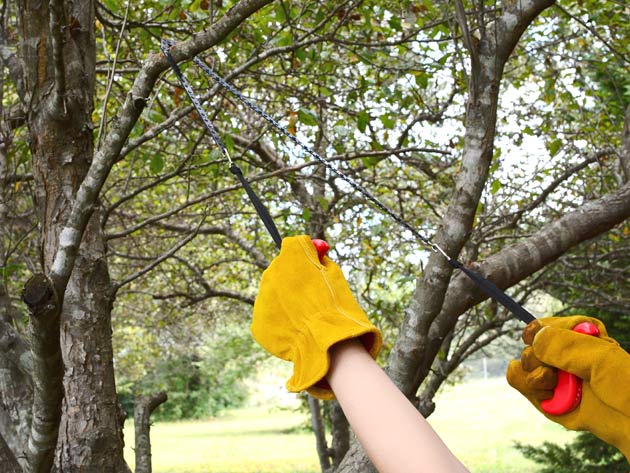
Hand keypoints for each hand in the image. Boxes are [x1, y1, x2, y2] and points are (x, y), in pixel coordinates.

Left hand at [251, 235, 381, 399]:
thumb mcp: (334, 274)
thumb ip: (319, 259)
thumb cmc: (336, 306)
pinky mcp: (258, 323)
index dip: (304, 255)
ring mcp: (262, 298)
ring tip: (306, 316)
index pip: (292, 246)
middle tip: (310, 295)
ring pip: (273, 294)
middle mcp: (271, 272)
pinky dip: (281, 321)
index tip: (313, 265)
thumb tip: (314, 253)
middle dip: (292, 278)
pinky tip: (297, 329)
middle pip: (279, 269)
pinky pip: (270, 317)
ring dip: (286, 301)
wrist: (327, 341)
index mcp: (290, 256)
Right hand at [506, 315, 629, 459]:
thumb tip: (532, 339)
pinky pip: (518, 381)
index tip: (534, 339)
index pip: (547, 324)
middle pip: (530, 345)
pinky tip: (550, 398)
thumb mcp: (601, 359)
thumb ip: (565, 346)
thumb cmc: (625, 389)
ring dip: (536, 379)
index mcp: (583, 336)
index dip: (539, 331)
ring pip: (521, 364)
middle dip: (539, 360)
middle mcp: (565, 354)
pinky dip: (530, 389)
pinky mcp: (545, 395)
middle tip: (560, 372)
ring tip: (558, 390)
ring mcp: (554, 375)